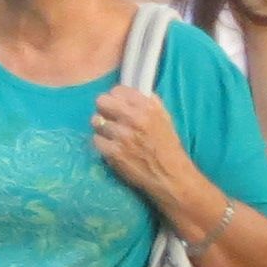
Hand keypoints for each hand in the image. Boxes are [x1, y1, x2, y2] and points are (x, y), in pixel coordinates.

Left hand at [88, 82, 191, 209]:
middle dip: (104, 109)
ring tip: (112, 135)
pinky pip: (95, 139)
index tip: (118, 106)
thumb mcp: (164, 118)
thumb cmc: (167, 147)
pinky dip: (101, 143)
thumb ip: (146, 102)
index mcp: (148, 107)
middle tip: (110, 118)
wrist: (170, 176)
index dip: (116, 98)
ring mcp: (122, 135)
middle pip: (101, 101)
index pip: (118, 90)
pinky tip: (111, 147)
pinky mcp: (113, 152)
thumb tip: (126, 92)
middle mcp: (134, 118)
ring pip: (96, 121)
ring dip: (102, 128)